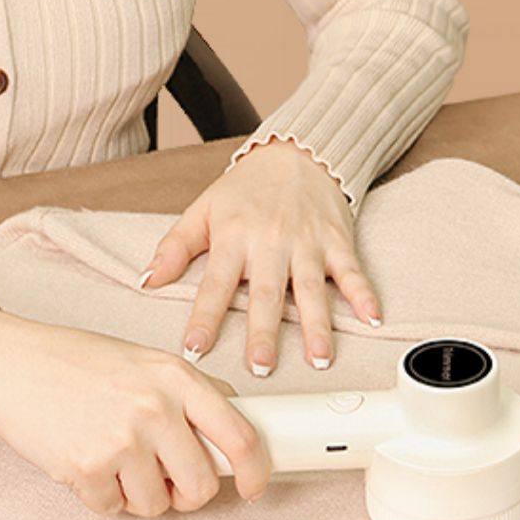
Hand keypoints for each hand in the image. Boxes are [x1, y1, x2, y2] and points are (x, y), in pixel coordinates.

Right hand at [0, 312, 271, 515]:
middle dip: (187, 493)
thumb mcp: (145, 360)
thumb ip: (190, 390)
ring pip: (157, 505)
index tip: (253, 488)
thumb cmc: (78, 362)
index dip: (255, 471)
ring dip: (140, 495)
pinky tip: (87, 462)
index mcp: (176, 378)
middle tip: (167, 480)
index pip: (239, 435)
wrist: (10, 365)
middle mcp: (155, 409)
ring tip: (116, 461)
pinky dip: (102, 496)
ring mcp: (121, 441)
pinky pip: (114, 509)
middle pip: (202, 486)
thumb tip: (236, 423)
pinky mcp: (87, 469)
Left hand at [139, 139, 380, 376]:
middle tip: (262, 366)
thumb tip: (148, 280)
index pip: (214, 284)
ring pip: (310, 289)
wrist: (296, 153)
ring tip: (318, 358)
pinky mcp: (337, 241)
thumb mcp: (202, 210)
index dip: (204, 317)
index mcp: (233, 237)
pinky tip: (371, 318)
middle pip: (265, 294)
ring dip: (317, 325)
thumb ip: (174, 247)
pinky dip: (363, 294)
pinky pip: (351, 271)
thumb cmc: (246, 189)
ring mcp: (307, 243)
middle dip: (264, 332)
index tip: (195, 348)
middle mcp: (270, 242)